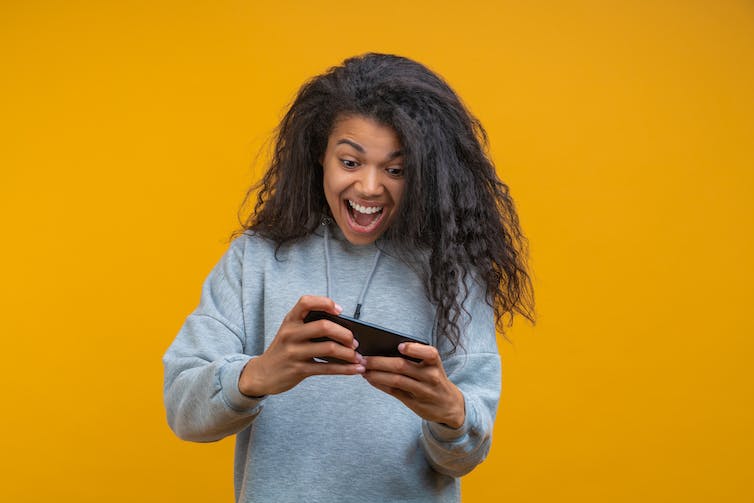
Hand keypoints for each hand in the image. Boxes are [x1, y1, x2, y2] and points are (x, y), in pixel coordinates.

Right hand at [238, 295, 365, 396]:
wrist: (262, 373)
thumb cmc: (285, 349)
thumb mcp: (291, 332)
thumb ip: (310, 325)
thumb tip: (345, 329)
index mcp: (290, 320)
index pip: (306, 302)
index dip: (325, 303)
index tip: (340, 310)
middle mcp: (291, 333)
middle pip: (324, 327)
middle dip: (345, 334)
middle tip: (354, 341)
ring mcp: (294, 352)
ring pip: (329, 348)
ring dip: (349, 353)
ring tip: (358, 357)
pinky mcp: (299, 369)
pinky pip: (327, 368)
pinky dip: (345, 369)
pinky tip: (355, 369)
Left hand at [362, 343, 464, 427]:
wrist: (449, 404)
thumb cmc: (435, 378)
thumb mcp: (432, 366)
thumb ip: (415, 357)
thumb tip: (383, 348)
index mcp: (435, 362)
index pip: (428, 353)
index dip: (414, 349)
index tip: (399, 346)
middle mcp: (430, 376)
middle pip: (402, 366)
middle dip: (380, 362)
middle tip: (363, 358)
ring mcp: (422, 391)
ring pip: (395, 380)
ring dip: (376, 374)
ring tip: (363, 369)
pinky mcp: (414, 402)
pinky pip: (394, 392)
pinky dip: (380, 384)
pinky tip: (370, 379)